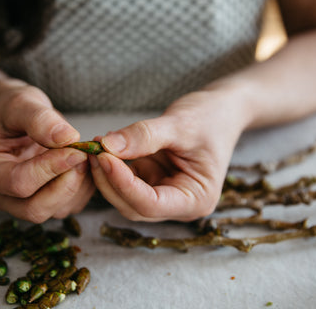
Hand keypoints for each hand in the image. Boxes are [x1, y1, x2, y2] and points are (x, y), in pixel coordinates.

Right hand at [0, 82, 94, 221]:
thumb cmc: (15, 110)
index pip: (19, 182)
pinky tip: (86, 162)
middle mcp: (0, 197)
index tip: (76, 148)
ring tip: (86, 152)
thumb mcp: (22, 103)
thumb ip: (39, 119)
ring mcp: (23, 205)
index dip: (51, 168)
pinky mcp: (48, 205)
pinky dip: (86, 186)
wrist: (20, 119)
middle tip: (84, 154)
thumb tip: (67, 138)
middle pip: (36, 208)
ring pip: (57, 210)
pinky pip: (72, 206)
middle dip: (66, 183)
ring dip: (80, 184)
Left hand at [90, 91, 247, 221]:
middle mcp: (179, 204)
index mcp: (196, 199)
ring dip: (107, 174)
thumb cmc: (210, 117)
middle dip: (110, 180)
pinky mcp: (153, 181)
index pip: (150, 204)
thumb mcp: (179, 124)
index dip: (123, 183)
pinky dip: (113, 165)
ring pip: (125, 196)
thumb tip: (107, 145)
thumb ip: (144, 136)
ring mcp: (165, 194)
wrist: (222, 110)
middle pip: (133, 206)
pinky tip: (107, 145)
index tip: (103, 156)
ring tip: (97, 144)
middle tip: (93, 150)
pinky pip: (126, 180)